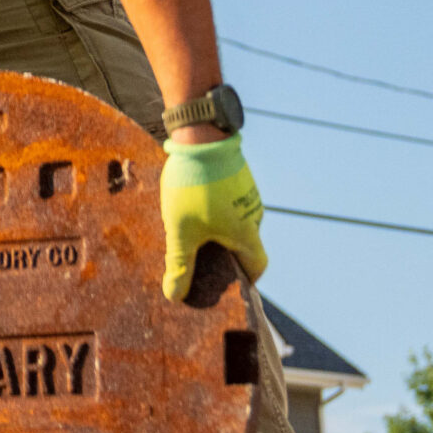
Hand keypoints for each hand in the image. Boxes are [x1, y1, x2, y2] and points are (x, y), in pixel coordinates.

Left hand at [160, 134, 267, 298]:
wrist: (202, 136)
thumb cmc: (194, 187)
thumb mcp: (181, 230)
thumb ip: (179, 263)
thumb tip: (174, 295)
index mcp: (246, 233)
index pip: (258, 266)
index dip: (246, 281)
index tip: (229, 287)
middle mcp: (253, 214)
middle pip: (245, 245)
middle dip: (226, 257)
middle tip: (201, 264)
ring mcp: (246, 194)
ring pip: (235, 222)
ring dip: (218, 232)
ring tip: (191, 235)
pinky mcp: (236, 177)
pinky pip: (228, 203)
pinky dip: (215, 212)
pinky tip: (192, 209)